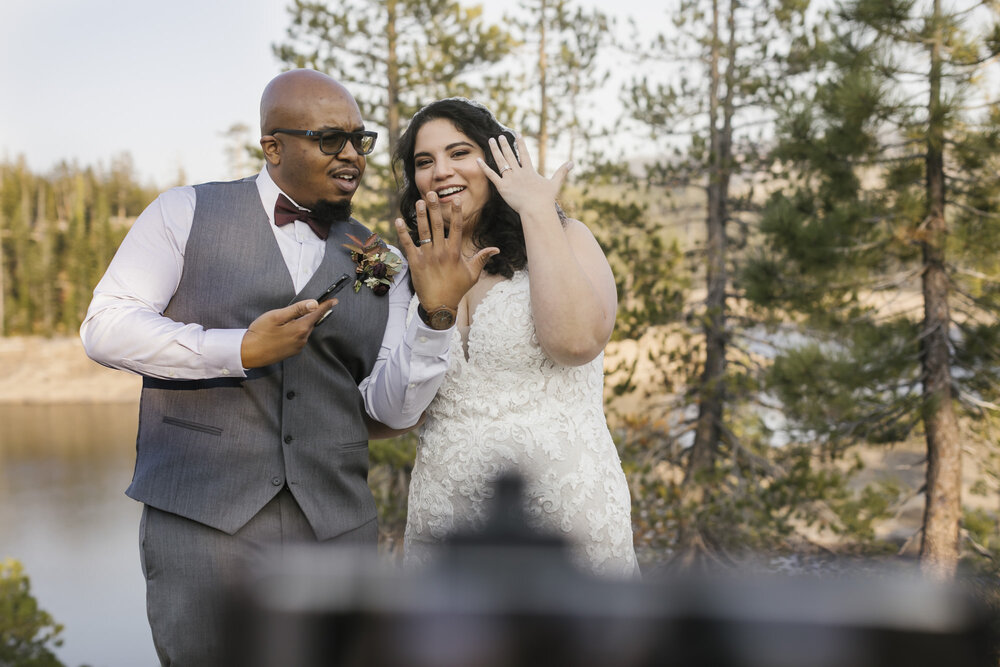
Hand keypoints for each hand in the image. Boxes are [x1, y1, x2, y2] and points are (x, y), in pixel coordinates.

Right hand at [240, 299, 334, 367]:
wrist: (249, 353)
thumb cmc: (260, 332)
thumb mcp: (277, 316)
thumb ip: (297, 309)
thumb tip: (314, 304)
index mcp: (300, 328)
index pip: (317, 314)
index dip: (325, 305)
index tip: (334, 300)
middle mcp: (302, 339)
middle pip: (311, 322)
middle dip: (309, 314)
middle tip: (301, 307)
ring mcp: (298, 347)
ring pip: (304, 330)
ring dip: (300, 323)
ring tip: (284, 321)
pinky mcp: (292, 352)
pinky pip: (298, 338)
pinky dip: (295, 331)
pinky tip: (283, 331)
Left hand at [394, 191, 497, 308]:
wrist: (440, 306)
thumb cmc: (457, 289)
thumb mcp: (473, 274)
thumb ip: (482, 258)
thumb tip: (496, 249)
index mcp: (455, 253)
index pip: (456, 228)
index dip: (456, 212)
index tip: (455, 199)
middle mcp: (441, 252)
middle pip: (438, 225)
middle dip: (434, 208)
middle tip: (432, 193)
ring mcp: (427, 257)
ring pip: (423, 232)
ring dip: (420, 216)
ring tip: (419, 202)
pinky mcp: (415, 263)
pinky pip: (408, 245)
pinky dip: (402, 233)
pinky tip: (398, 221)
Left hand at [478, 134, 571, 214]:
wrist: (536, 209)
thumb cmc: (546, 199)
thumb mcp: (555, 183)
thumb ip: (562, 172)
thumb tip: (572, 162)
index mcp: (529, 171)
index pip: (524, 154)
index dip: (520, 143)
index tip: (516, 134)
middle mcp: (518, 172)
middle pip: (510, 155)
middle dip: (504, 144)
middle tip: (500, 136)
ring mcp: (510, 179)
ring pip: (500, 162)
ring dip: (495, 150)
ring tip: (491, 141)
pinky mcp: (502, 187)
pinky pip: (491, 175)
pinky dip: (484, 168)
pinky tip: (478, 160)